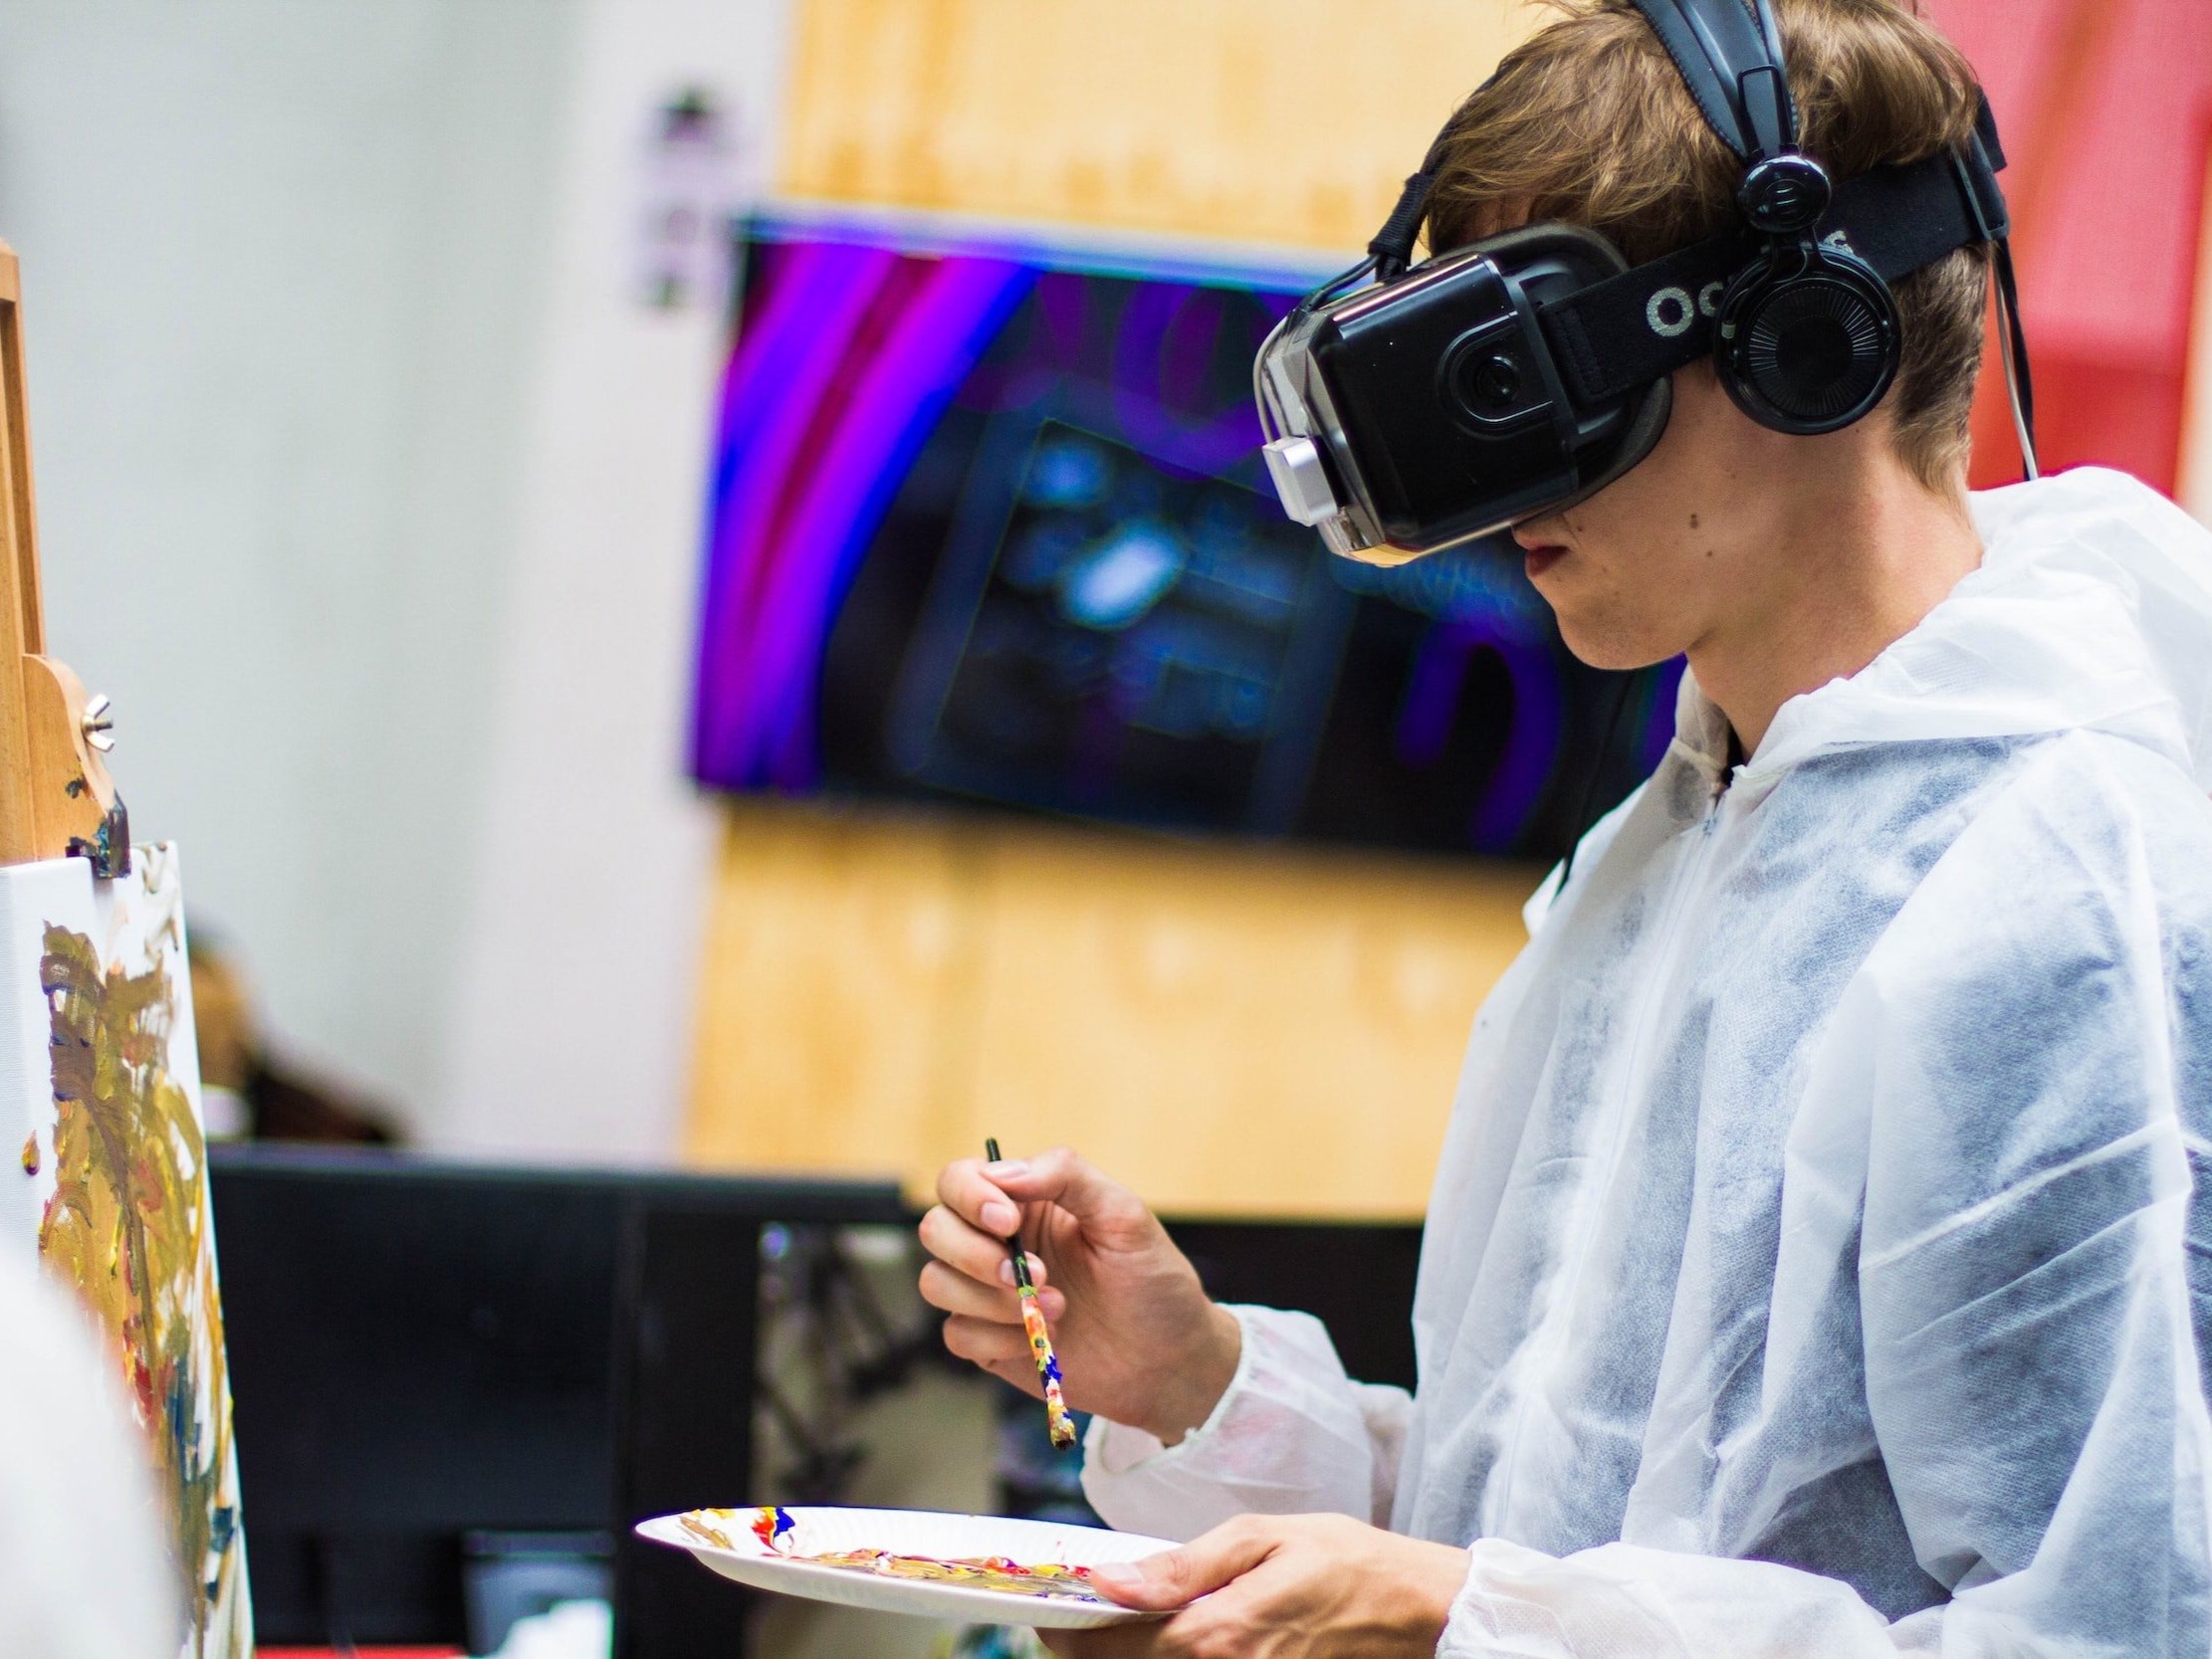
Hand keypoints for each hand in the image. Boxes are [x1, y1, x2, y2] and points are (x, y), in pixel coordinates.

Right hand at [918, 1146, 1239, 1441]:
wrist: (1169, 1360)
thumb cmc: (1152, 1280)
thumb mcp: (1124, 1214)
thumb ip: (1066, 1175)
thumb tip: (1002, 1172)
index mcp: (1024, 1202)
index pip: (960, 1180)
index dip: (970, 1197)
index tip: (1008, 1223)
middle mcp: (997, 1243)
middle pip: (935, 1229)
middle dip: (975, 1256)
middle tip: (1035, 1275)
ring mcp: (989, 1294)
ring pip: (936, 1283)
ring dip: (990, 1300)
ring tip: (1057, 1309)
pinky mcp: (990, 1342)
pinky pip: (957, 1334)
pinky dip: (995, 1338)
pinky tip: (1040, 1341)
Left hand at [1043, 1514, 1468, 1658]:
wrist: (1417, 1612)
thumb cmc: (1344, 1562)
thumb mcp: (1261, 1538)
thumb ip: (1181, 1564)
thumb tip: (1109, 1579)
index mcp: (1217, 1635)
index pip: (1112, 1646)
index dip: (1066, 1630)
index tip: (1044, 1608)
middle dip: (1091, 1651)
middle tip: (1074, 1619)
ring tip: (1116, 1631)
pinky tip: (1167, 1641)